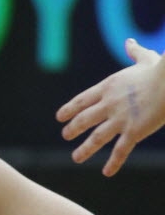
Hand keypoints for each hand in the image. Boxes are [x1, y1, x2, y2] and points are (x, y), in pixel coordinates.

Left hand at [57, 39, 164, 175]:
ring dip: (85, 149)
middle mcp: (110, 104)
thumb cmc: (162, 69)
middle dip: (73, 129)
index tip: (60, 117)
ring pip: (97, 138)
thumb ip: (135, 53)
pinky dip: (113, 162)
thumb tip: (130, 42)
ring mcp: (120, 119)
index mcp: (109, 87)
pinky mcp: (134, 131)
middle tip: (66, 136)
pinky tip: (106, 172)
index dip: (70, 109)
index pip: (82, 100)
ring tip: (76, 157)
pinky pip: (120, 150)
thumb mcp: (146, 59)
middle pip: (85, 120)